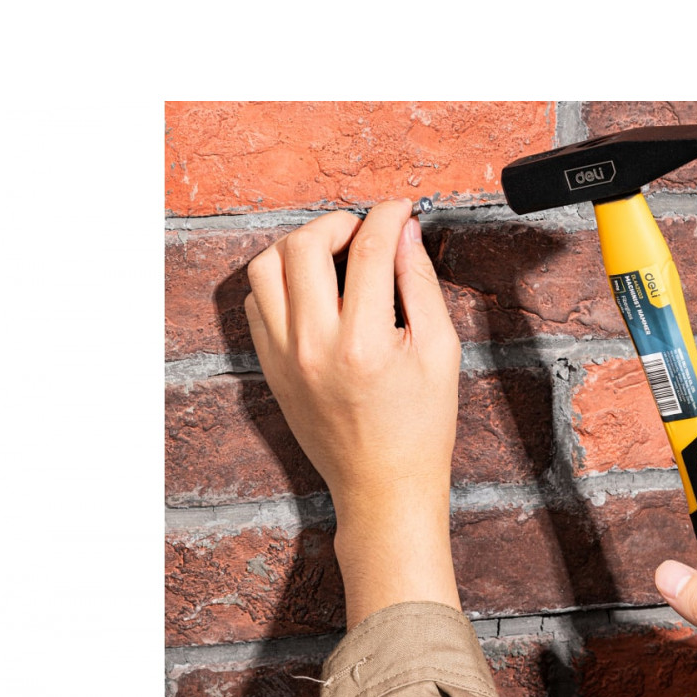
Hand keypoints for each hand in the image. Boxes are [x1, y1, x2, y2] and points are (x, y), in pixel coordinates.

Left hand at [245, 200, 462, 627]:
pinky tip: (313, 291)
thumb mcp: (440, 352)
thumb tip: (405, 233)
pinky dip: (280, 283)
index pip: (368, 251)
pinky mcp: (270, 368)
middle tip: (363, 231)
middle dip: (338, 223)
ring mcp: (284, 358)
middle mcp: (313, 346)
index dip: (387, 216)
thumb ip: (420, 285)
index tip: (400, 209)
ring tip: (332, 256)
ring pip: (266, 268)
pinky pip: (256, 304)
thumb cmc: (420, 428)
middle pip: (303, 246)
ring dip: (299, 248)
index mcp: (363, 343)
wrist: (382, 487)